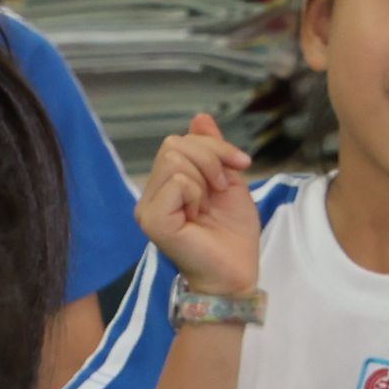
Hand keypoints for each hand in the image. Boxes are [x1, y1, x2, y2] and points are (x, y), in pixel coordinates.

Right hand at [138, 113, 262, 299]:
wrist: (235, 271)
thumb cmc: (232, 234)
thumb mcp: (229, 179)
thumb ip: (212, 150)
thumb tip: (199, 117)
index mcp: (166, 185)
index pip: (179, 141)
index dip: (215, 146)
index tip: (240, 165)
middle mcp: (151, 195)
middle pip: (174, 145)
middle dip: (210, 158)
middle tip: (220, 188)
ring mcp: (147, 208)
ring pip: (174, 160)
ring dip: (204, 178)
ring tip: (208, 204)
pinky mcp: (152, 221)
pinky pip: (177, 182)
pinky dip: (196, 194)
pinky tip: (197, 215)